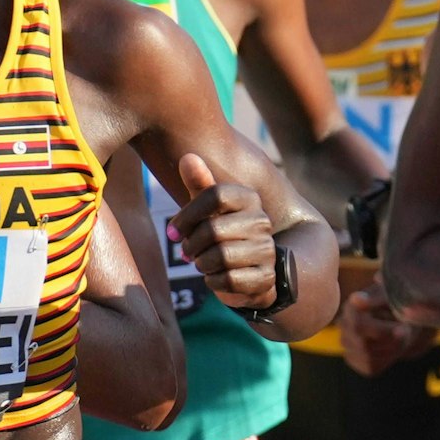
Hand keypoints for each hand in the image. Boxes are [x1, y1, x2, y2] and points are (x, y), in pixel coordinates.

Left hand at [169, 153, 277, 309]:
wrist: (247, 269)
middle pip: (213, 229)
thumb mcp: (208, 209)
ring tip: (204, 263)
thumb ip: (199, 184)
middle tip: (189, 252)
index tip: (173, 233)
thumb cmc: (221, 233)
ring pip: (221, 256)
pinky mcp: (266, 277)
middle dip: (192, 245)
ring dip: (203, 264)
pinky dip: (215, 282)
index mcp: (248, 198)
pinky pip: (229, 280)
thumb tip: (188, 157)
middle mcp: (262, 221)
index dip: (187, 215)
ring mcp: (266, 250)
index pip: (214, 195)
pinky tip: (217, 277)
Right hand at [339, 278, 431, 377]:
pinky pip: (371, 367)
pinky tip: (393, 347)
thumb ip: (379, 294)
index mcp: (352, 306)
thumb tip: (361, 294)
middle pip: (364, 345)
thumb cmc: (400, 302)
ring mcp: (347, 344)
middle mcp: (344, 325)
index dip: (382, 330)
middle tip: (406, 332)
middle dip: (390, 342)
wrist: (404, 318)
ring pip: (369, 357)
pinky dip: (387, 359)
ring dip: (391, 350)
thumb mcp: (394, 296)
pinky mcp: (354, 360)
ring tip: (402, 336)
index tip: (402, 329)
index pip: (358, 325)